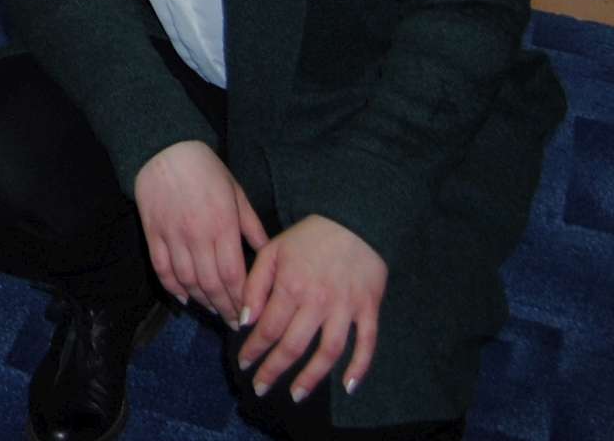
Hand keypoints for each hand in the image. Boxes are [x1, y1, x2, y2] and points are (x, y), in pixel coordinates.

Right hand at [131, 139, 266, 326]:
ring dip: (201, 301)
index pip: (233, 275)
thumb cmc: (207, 169)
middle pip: (211, 284)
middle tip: (234, 323)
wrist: (164, 148)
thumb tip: (269, 254)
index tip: (250, 315)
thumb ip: (252, 226)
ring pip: (187, 281)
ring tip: (213, 311)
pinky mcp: (152, 233)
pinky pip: (162, 269)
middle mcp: (197, 235)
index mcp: (222, 225)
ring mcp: (172, 236)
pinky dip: (172, 288)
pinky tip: (184, 299)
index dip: (241, 300)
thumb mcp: (237, 193)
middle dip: (224, 308)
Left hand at [237, 215, 385, 404]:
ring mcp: (346, 308)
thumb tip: (245, 320)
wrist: (353, 220)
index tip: (244, 365)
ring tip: (297, 394)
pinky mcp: (369, 309)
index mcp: (290, 286)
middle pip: (293, 346)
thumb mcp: (272, 251)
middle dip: (274, 370)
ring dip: (312, 377)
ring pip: (328, 352)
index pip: (267, 328)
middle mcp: (317, 302)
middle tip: (261, 388)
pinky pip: (366, 344)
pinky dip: (359, 367)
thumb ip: (255, 284)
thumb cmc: (308, 237)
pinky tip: (347, 386)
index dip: (254, 349)